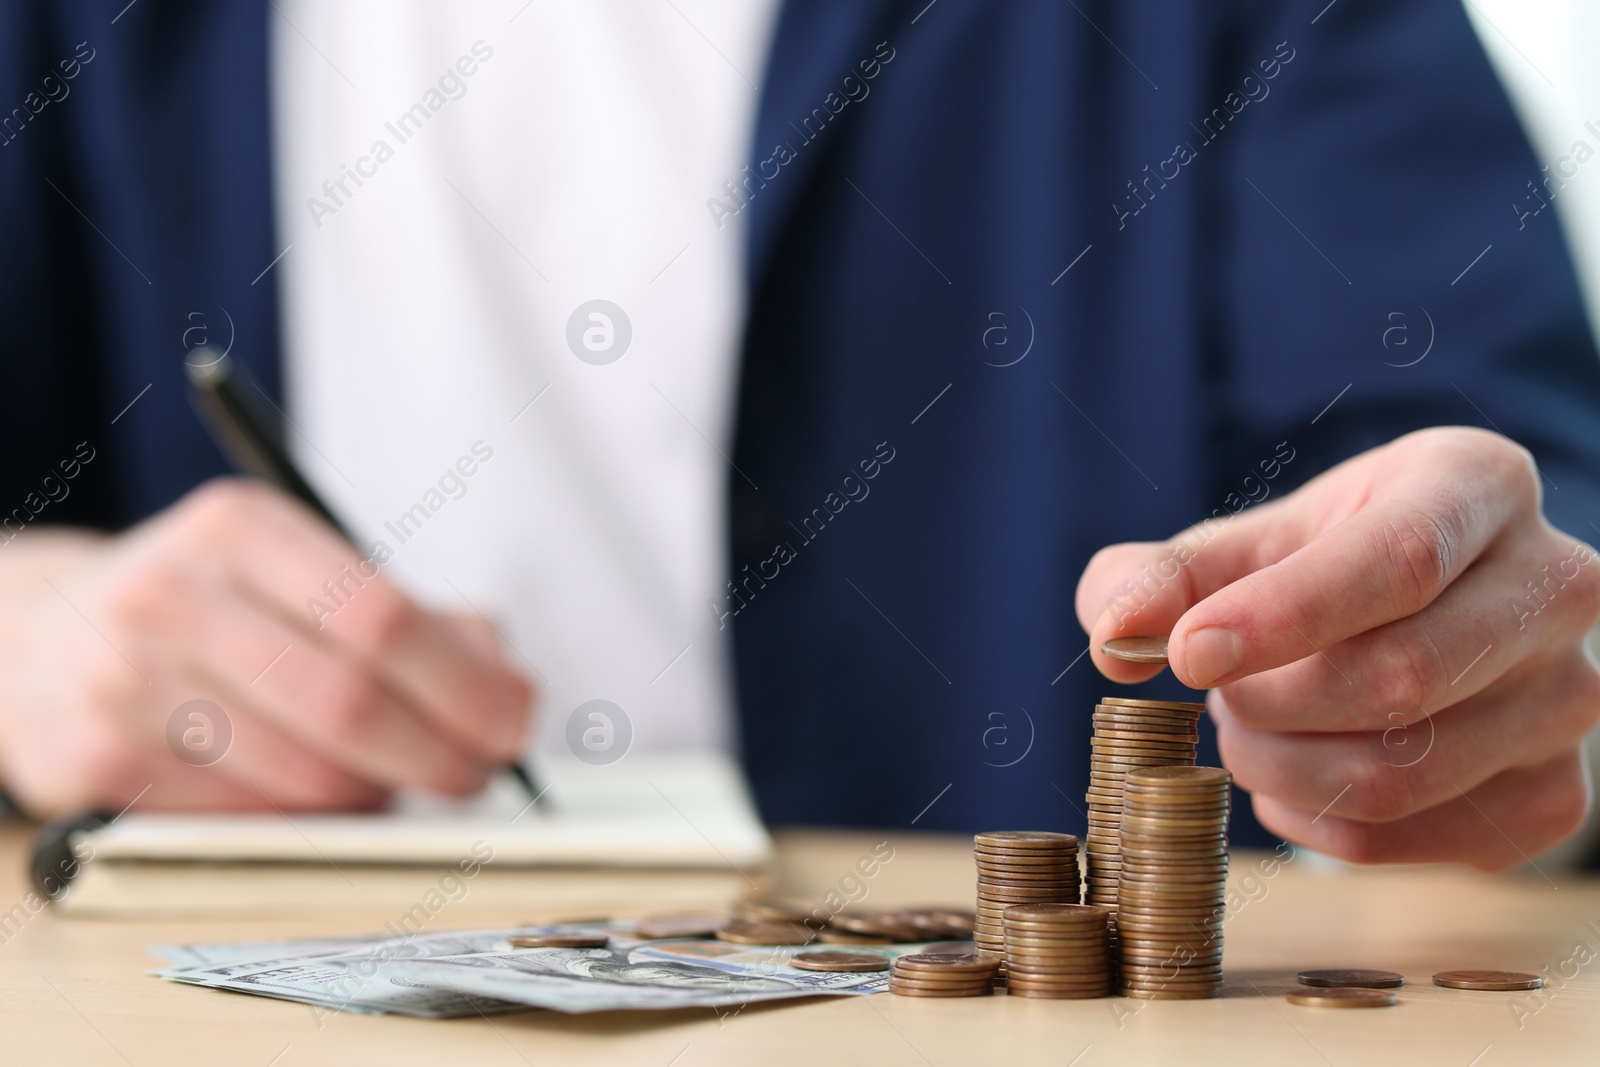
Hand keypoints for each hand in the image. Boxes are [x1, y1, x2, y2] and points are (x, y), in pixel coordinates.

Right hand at [0, 479, 533, 816]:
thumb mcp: (306, 573)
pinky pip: (252, 821)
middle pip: (350, 702)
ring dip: (378, 794)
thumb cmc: (217, 609)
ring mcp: (125, 682)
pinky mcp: (97, 763)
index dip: (465, 685)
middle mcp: (172, 595)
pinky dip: (308, 821)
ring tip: (390, 777)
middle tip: (477, 774)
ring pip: (307, 778)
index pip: (382, 614)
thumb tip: (511, 691)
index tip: (513, 723)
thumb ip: (423, 620)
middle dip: (440, 754)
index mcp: (242, 527)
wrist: (45, 636)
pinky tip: (312, 792)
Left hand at [1076, 427, 1599, 869]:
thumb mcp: (1241, 546)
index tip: (1187, 655)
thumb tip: (1114, 635)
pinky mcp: (1557, 792)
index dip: (1281, 617)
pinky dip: (1320, 825)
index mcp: (1477, 485)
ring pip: (1403, 772)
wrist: (1417, 616)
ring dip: (1282, 768)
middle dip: (1268, 703)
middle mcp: (1556, 586)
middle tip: (1217, 694)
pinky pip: (1414, 839)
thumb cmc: (1320, 566)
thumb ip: (1161, 576)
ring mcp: (1572, 697)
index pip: (1396, 561)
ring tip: (1250, 729)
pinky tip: (1294, 781)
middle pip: (1400, 678)